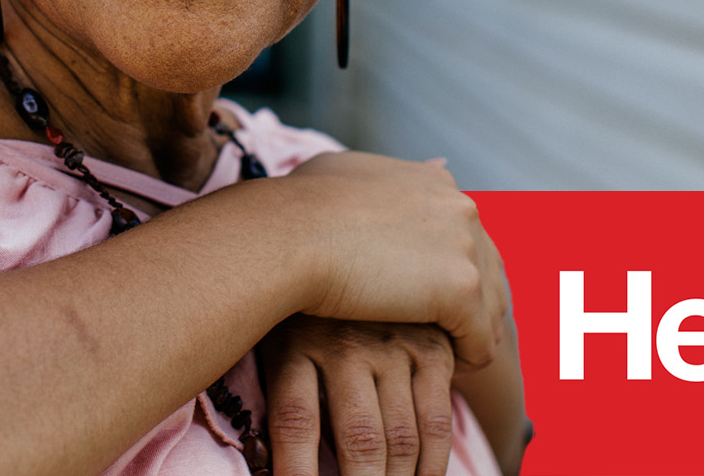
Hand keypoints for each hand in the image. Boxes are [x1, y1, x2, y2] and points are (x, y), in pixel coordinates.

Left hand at [259, 316, 456, 475]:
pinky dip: (430, 466)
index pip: (296, 424)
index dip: (298, 474)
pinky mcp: (431, 348)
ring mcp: (394, 345)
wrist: (343, 249)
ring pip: (402, 439)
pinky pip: (436, 422)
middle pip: (360, 442)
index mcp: (296, 345)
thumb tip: (267, 468)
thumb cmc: (298, 316)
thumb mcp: (272, 342)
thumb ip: (280, 398)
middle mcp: (347, 345)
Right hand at [272, 151, 508, 370]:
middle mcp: (459, 206)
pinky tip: (446, 372)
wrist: (287, 236)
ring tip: (447, 361)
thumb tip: (429, 166)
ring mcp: (464, 245)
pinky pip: (482, 339)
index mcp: (435, 183)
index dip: (448, 271)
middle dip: (472, 306)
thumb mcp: (339, 172)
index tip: (424, 300)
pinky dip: (469, 359)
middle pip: (489, 270)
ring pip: (491, 308)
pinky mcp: (461, 287)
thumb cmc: (296, 210)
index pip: (466, 235)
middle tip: (446, 338)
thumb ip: (379, 176)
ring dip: (472, 336)